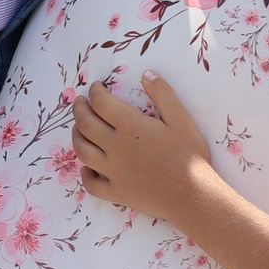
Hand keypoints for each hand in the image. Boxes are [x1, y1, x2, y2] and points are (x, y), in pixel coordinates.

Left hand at [72, 72, 213, 222]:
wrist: (191, 195)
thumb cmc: (189, 156)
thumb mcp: (181, 119)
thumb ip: (163, 93)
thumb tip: (146, 74)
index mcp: (130, 126)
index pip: (101, 103)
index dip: (95, 91)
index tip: (95, 86)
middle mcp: (115, 147)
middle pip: (85, 124)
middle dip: (79, 109)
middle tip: (79, 101)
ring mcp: (113, 171)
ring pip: (82, 151)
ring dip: (76, 136)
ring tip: (77, 128)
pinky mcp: (116, 192)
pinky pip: (92, 184)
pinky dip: (85, 175)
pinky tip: (87, 168)